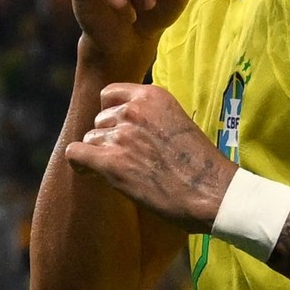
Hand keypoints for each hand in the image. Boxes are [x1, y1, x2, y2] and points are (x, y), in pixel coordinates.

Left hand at [63, 84, 233, 228]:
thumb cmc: (202, 168)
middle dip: (109, 139)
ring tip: (122, 173)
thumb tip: (125, 129)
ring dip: (100, 156)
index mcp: (152, 96)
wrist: (213, 194)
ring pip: (90, 139)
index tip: (122, 133)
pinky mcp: (112, 162)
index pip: (110, 95)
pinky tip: (90, 174)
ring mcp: (122, 135)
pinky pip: (76, 154)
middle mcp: (134, 110)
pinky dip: (80, 164)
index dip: (112, 115)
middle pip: (100, 120)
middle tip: (128, 161)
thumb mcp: (179, 124)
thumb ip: (152, 119)